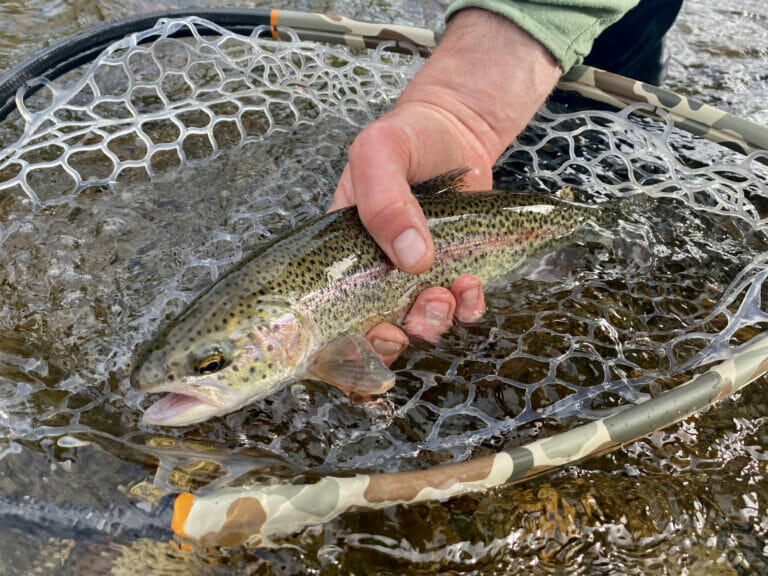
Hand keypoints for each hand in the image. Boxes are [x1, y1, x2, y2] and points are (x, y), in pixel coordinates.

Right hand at [331, 8, 560, 361]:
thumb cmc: (407, 136)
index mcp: (343, 251)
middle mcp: (376, 271)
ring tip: (453, 290)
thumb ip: (383, 200)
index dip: (355, 340)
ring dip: (439, 319)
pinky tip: (472, 286)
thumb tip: (410, 258)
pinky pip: (459, 308)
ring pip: (422, 323)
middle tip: (427, 305)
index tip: (384, 333)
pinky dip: (469, 307)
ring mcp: (416, 275)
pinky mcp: (453, 272)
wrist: (456, 128)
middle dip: (406, 330)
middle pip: (381, 328)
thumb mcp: (380, 153)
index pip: (335, 311)